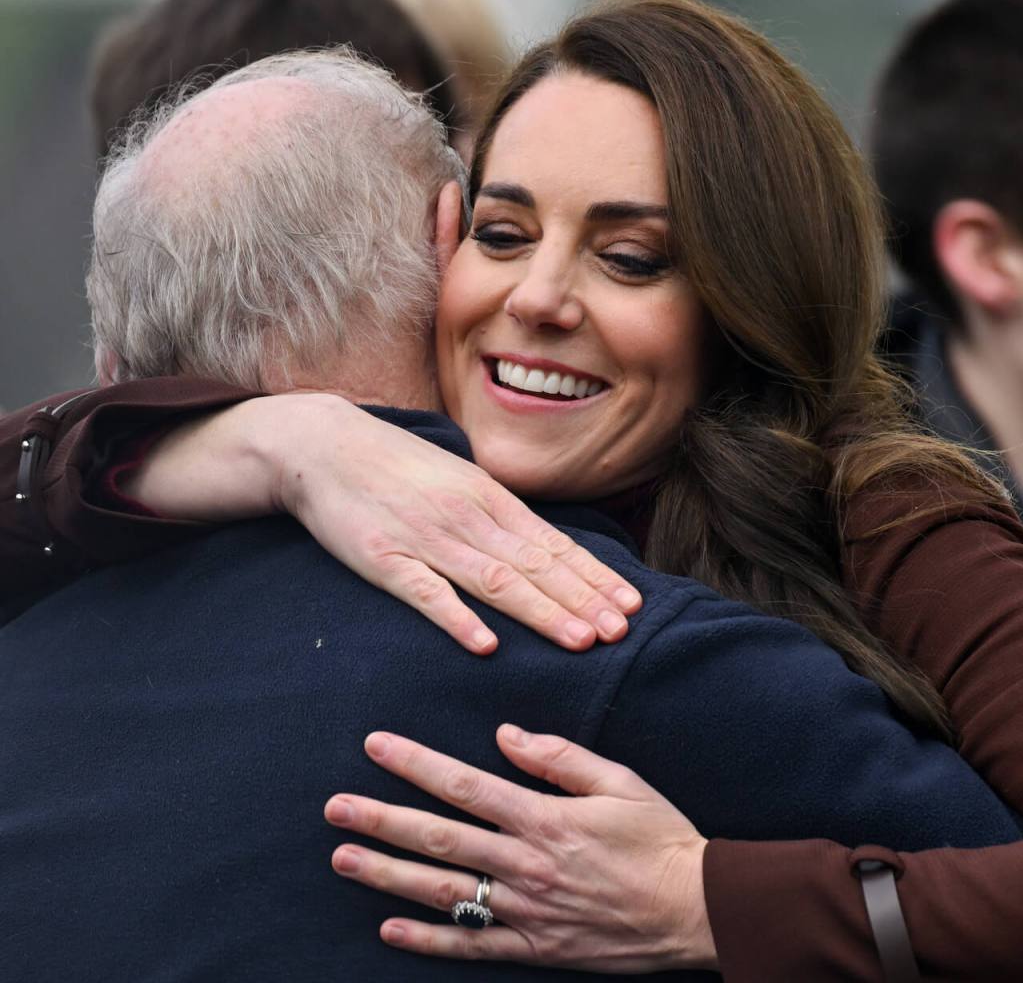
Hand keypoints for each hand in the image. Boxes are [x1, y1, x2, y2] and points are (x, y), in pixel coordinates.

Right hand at [126, 393, 641, 652]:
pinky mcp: (382, 560)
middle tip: (621, 632)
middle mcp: (467, 517)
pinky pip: (426, 593)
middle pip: (534, 566)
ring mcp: (426, 539)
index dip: (593, 577)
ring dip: (542, 612)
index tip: (630, 605)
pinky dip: (457, 619)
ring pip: (495, 581)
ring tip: (580, 640)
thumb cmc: (398, 468)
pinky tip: (485, 645)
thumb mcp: (460, 480)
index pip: (553, 544)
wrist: (324, 445)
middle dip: (582, 601)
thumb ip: (502, 516)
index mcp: (489, 499)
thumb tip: (550, 548)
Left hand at [324, 727, 716, 972]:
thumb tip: (505, 734)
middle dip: (382, 819)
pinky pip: (473, 946)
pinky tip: (389, 929)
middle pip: (440, 838)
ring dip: (388, 874)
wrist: (696, 908)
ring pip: (443, 892)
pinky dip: (429, 941)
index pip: (465, 785)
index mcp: (545, 818)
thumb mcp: (620, 783)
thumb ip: (559, 757)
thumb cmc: (661, 838)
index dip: (415, 764)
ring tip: (344, 858)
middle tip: (335, 807)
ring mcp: (527, 910)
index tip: (377, 746)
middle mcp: (526, 864)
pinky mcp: (536, 947)